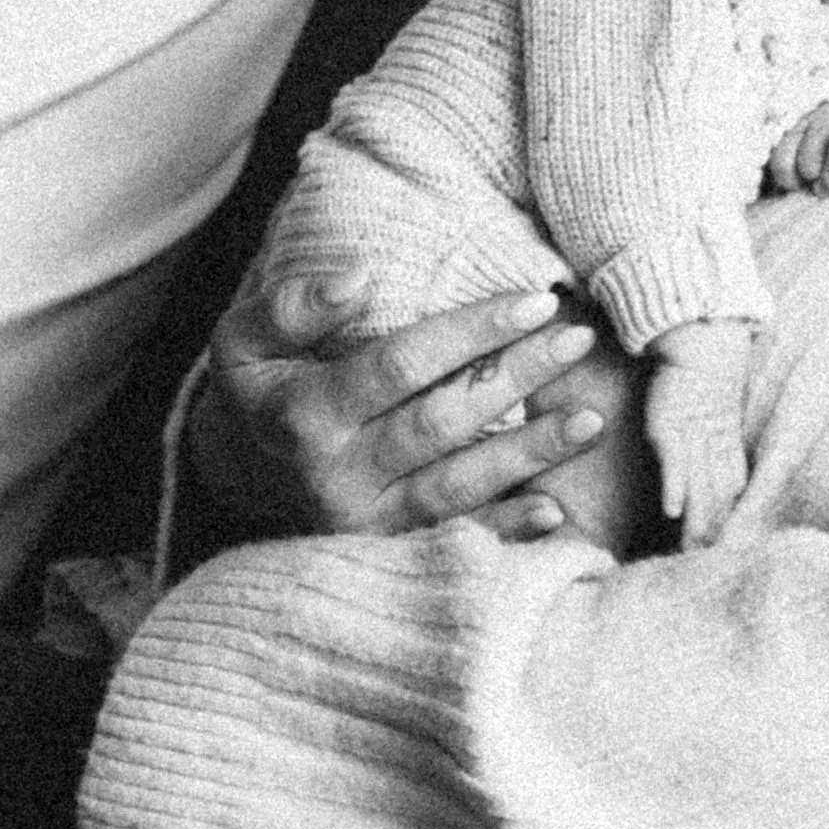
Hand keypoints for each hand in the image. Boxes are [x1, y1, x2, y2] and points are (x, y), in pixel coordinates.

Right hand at [189, 263, 614, 541]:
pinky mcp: (386, 554)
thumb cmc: (260, 394)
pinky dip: (506, 529)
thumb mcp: (244, 342)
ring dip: (529, 454)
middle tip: (577, 340)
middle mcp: (337, 475)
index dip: (472, 331)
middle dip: (515, 378)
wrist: (238, 481)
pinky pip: (453, 541)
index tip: (534, 300)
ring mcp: (364, 523)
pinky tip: (555, 509)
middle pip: (441, 422)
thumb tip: (360, 274)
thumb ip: (292, 306)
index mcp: (306, 414)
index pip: (402, 364)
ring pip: (458, 486)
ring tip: (591, 418)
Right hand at [642, 319, 754, 546]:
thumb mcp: (712, 430)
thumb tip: (701, 495)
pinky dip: (675, 485)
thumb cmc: (703, 387)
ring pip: (698, 489)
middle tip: (709, 574)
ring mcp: (694, 442)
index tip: (727, 564)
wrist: (700, 345)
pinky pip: (674, 461)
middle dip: (712, 539)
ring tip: (692, 554)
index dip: (729, 532)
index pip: (731, 503)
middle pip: (715, 504)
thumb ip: (712, 462)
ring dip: (696, 523)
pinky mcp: (672, 429)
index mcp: (728, 457)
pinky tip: (672, 511)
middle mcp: (714, 455)